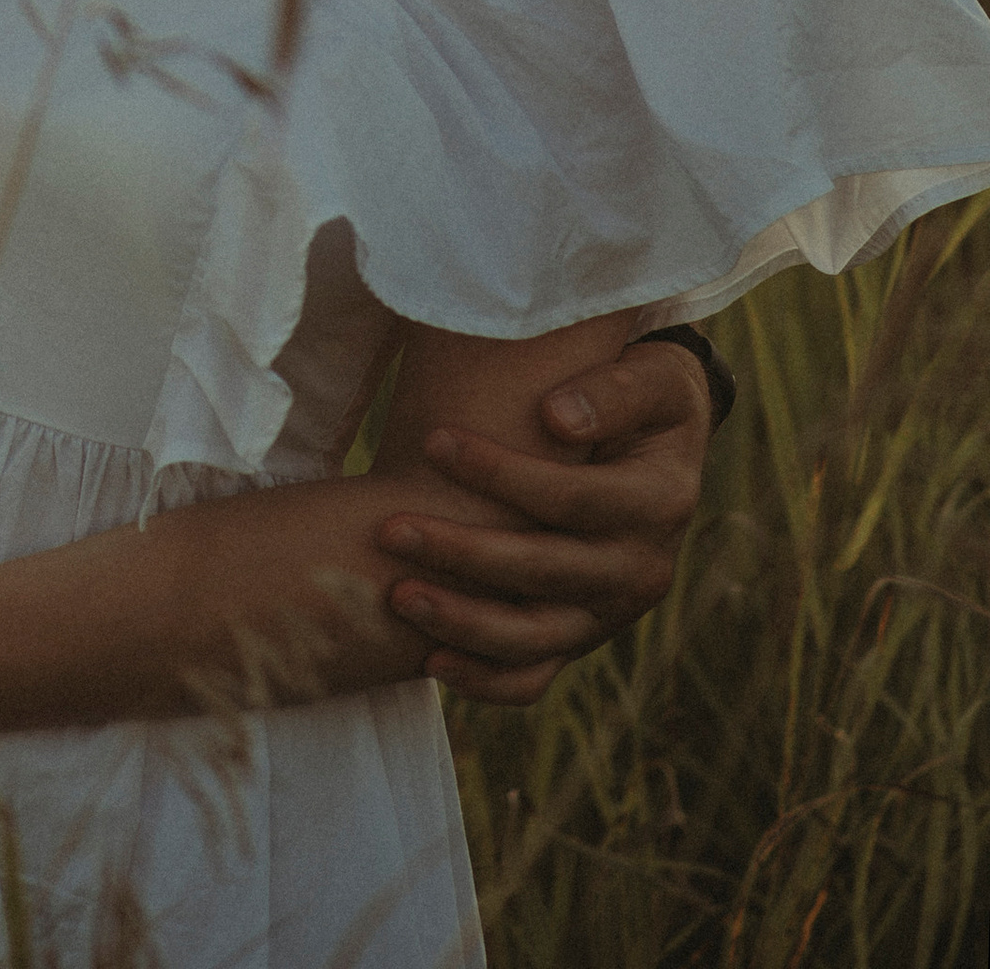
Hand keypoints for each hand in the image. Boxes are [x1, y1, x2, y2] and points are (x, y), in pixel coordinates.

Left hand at [376, 340, 713, 702]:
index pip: (570, 497)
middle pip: (544, 571)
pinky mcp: (583, 633)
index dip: (501, 474)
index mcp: (659, 504)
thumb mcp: (652, 377)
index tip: (432, 439)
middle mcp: (641, 570)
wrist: (666, 444)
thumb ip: (612, 391)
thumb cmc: (648, 395)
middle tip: (390, 528)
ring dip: (464, 623)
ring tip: (398, 597)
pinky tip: (431, 661)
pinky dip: (487, 680)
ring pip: (535, 637)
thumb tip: (557, 417)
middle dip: (463, 553)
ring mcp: (610, 611)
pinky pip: (535, 675)